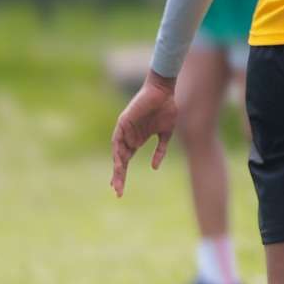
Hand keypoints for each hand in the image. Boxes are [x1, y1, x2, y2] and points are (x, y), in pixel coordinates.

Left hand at [110, 75, 178, 196]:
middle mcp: (128, 137)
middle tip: (117, 192)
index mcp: (137, 140)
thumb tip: (154, 167)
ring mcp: (125, 130)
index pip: (126, 161)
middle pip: (120, 161)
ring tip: (117, 179)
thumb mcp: (166, 133)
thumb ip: (160, 150)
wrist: (164, 92)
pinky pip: (118, 139)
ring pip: (118, 152)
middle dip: (119, 176)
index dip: (122, 175)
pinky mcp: (123, 122)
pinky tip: (119, 161)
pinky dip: (118, 150)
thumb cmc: (166, 109)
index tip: (120, 190)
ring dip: (117, 166)